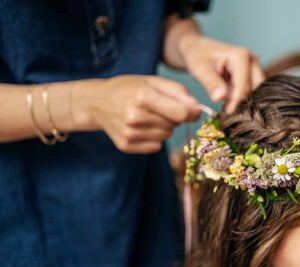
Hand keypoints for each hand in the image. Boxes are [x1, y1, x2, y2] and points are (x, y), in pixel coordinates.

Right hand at [77, 75, 199, 153]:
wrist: (97, 102)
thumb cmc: (129, 88)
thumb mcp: (153, 81)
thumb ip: (179, 92)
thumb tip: (198, 110)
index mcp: (143, 96)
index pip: (182, 113)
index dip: (192, 113)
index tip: (193, 110)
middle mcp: (134, 116)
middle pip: (175, 125)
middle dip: (174, 117)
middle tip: (159, 108)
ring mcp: (129, 133)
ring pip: (166, 136)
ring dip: (164, 127)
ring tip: (149, 116)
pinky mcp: (126, 145)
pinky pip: (156, 146)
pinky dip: (154, 138)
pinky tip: (142, 127)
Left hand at [179, 35, 264, 112]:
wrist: (198, 49)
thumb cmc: (198, 55)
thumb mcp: (200, 68)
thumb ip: (211, 83)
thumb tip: (219, 97)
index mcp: (241, 55)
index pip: (244, 84)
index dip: (236, 100)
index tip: (227, 111)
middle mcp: (252, 60)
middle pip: (254, 88)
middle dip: (242, 100)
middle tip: (226, 110)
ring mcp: (253, 67)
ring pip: (254, 91)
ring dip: (241, 99)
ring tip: (225, 104)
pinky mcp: (251, 75)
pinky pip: (250, 91)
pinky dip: (240, 98)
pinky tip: (228, 101)